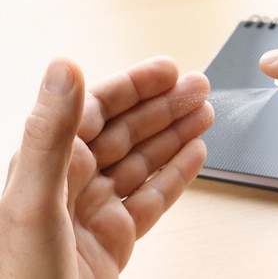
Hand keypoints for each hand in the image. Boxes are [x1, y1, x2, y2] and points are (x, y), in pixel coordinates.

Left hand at [0, 57, 212, 277]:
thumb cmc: (22, 274)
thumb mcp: (33, 199)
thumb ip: (50, 133)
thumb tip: (64, 69)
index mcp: (50, 163)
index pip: (98, 110)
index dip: (135, 86)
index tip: (168, 70)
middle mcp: (73, 181)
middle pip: (128, 132)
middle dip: (166, 107)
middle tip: (199, 88)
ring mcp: (96, 209)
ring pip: (144, 161)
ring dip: (176, 135)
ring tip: (204, 115)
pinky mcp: (116, 237)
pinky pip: (152, 198)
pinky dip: (176, 176)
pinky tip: (194, 156)